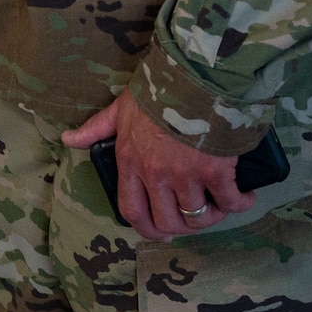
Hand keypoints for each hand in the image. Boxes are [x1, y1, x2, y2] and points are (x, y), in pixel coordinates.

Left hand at [62, 91, 255, 240]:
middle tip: (194, 217)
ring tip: (218, 204)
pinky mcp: (215, 172)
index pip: (131, 210)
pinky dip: (239, 204)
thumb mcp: (119, 109)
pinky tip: (243, 197)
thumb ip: (95, 128)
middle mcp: (155, 176)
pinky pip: (229, 202)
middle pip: (167, 222)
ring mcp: (185, 177)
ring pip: (198, 216)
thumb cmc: (155, 93)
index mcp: (130, 163)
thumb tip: (68, 140)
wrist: (192, 78)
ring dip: (211, 215)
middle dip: (182, 226)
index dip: (146, 228)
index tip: (160, 232)